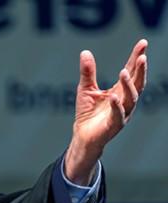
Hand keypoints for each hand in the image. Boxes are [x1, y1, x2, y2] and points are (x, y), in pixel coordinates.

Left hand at [65, 39, 147, 184]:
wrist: (82, 136)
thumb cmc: (87, 112)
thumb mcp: (85, 88)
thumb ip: (88, 72)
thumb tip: (85, 52)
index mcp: (120, 90)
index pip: (132, 71)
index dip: (137, 57)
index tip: (143, 43)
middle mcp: (125, 100)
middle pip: (137, 83)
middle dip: (140, 70)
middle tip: (142, 56)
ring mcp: (122, 113)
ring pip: (131, 98)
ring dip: (129, 85)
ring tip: (124, 72)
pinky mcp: (114, 125)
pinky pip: (118, 114)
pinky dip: (117, 105)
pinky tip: (114, 96)